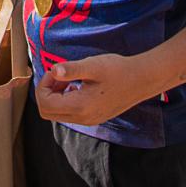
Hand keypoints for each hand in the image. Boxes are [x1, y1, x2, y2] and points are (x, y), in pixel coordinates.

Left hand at [35, 53, 150, 127]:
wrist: (142, 80)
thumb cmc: (118, 70)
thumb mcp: (93, 66)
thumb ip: (71, 69)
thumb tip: (53, 70)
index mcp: (80, 106)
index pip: (45, 104)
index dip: (43, 86)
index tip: (54, 71)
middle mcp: (83, 118)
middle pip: (48, 113)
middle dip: (47, 92)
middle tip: (59, 75)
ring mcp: (89, 120)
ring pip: (58, 114)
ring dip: (56, 96)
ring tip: (69, 79)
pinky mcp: (94, 117)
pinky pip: (70, 114)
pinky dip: (66, 100)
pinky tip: (78, 85)